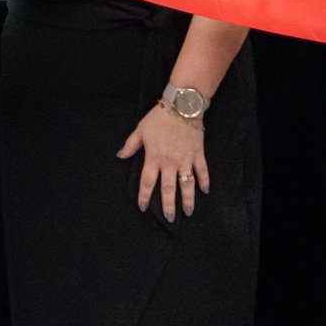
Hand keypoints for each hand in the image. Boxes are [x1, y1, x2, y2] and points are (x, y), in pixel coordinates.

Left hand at [117, 103, 209, 220]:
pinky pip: (202, 172)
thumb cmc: (158, 118)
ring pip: (187, 185)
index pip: (147, 181)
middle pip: (168, 189)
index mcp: (154, 157)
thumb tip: (120, 156)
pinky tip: (205, 191)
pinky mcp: (198, 155)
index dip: (144, 195)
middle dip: (168, 205)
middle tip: (169, 218)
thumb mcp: (140, 129)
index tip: (143, 207)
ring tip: (188, 212)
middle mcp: (170, 162)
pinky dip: (204, 182)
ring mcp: (186, 160)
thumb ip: (131, 145)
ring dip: (188, 200)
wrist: (181, 107)